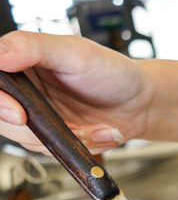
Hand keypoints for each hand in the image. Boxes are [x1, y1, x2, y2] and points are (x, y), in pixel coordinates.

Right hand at [0, 31, 150, 153]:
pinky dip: (80, 146)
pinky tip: (100, 132)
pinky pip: (54, 151)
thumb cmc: (111, 72)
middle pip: (2, 117)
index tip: (19, 113)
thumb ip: (33, 48)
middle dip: (34, 130)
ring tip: (95, 126)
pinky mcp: (54, 136)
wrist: (142, 103)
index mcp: (19, 62)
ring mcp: (37, 116)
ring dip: (67, 138)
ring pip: (27, 139)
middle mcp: (22, 90)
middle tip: (68, 128)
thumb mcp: (74, 52)